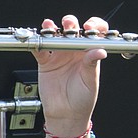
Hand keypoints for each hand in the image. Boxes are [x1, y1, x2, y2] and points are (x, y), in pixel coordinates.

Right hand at [33, 15, 107, 132]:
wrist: (66, 115)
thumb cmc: (83, 99)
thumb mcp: (91, 81)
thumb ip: (92, 64)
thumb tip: (101, 50)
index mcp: (89, 53)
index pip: (94, 33)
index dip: (93, 26)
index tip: (90, 27)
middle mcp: (74, 51)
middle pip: (72, 29)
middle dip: (71, 22)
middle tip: (70, 25)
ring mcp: (59, 55)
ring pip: (55, 35)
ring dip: (52, 28)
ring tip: (51, 27)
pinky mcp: (45, 63)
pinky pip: (39, 49)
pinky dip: (37, 43)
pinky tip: (37, 40)